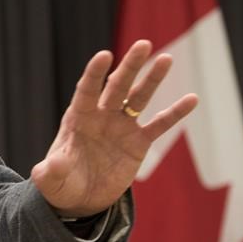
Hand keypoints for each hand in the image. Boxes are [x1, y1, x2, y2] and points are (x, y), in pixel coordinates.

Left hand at [31, 39, 197, 217]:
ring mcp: (121, 127)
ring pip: (138, 98)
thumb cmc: (61, 184)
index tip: (104, 55)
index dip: (94, 74)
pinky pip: (159, 125)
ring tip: (166, 59)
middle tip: (143, 43)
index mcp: (78, 119)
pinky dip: (175, 113)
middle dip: (129, 66)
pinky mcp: (139, 143)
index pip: (86, 91)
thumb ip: (50, 172)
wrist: (81, 198)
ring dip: (152, 79)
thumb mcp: (52, 181)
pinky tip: (192, 99)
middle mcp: (101, 117)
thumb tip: (51, 165)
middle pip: (116, 86)